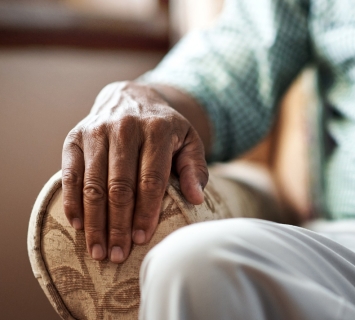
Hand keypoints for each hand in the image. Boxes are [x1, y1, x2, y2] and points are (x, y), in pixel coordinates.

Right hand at [62, 82, 207, 262]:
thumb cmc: (164, 127)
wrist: (131, 97)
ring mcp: (96, 131)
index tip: (142, 239)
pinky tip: (79, 225)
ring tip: (98, 250)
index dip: (147, 212)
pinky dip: (72, 201)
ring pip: (93, 184)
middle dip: (118, 225)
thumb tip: (196, 199)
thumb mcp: (189, 140)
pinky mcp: (75, 137)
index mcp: (157, 129)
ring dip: (95, 221)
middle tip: (118, 255)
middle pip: (120, 186)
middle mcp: (125, 127)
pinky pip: (70, 174)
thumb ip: (194, 168)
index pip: (151, 179)